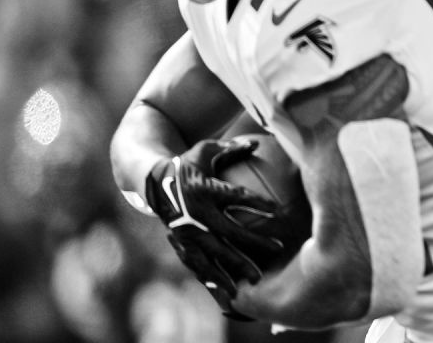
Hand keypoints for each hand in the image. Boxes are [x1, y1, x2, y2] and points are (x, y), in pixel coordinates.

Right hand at [145, 138, 283, 306]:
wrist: (154, 184)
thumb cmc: (188, 164)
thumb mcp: (205, 151)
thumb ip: (231, 147)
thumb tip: (256, 142)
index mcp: (203, 190)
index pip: (236, 196)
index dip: (257, 203)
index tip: (278, 212)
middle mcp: (195, 214)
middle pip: (229, 231)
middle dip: (254, 242)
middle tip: (278, 250)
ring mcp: (187, 233)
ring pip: (215, 254)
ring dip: (236, 266)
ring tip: (256, 279)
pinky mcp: (181, 245)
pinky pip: (199, 265)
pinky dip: (214, 278)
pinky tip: (229, 292)